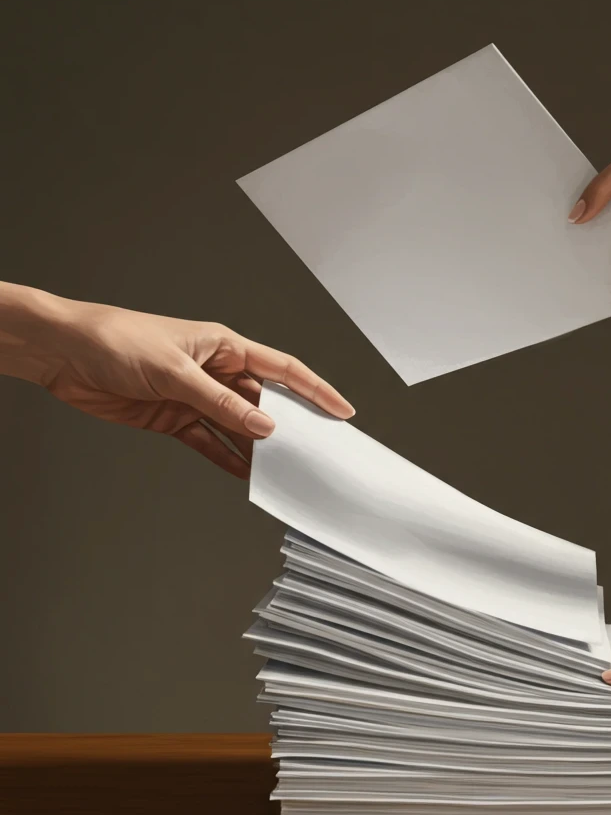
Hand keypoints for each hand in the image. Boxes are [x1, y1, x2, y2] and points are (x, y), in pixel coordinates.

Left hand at [0, 283, 353, 477]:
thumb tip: (264, 426)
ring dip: (258, 448)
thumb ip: (221, 403)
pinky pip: (209, 442)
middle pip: (263, 402)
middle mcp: (213, 370)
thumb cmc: (116, 340)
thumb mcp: (175, 372)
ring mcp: (195, 396)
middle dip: (289, 426)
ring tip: (284, 470)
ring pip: (238, 426)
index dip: (315, 390)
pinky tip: (245, 474)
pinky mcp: (173, 417)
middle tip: (316, 451)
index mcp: (222, 346)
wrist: (65, 353)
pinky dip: (226, 458)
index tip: (341, 411)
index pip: (281, 370)